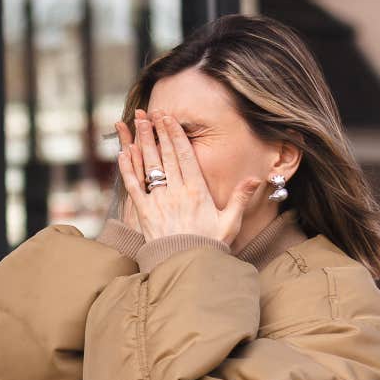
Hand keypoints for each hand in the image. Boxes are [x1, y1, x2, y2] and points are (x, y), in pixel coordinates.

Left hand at [115, 111, 261, 245]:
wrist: (186, 266)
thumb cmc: (209, 245)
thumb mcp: (230, 222)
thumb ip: (240, 198)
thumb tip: (256, 179)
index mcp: (197, 191)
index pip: (184, 155)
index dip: (175, 135)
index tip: (170, 118)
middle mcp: (176, 192)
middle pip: (166, 155)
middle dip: (158, 132)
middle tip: (152, 113)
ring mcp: (159, 201)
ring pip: (149, 166)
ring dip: (143, 142)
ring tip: (139, 123)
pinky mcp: (144, 212)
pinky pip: (134, 186)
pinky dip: (128, 168)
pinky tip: (123, 152)